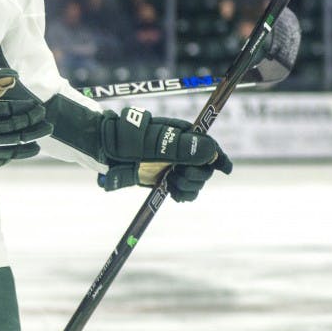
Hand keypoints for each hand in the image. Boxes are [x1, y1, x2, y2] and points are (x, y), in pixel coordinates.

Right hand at [0, 66, 53, 166]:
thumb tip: (14, 75)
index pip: (14, 111)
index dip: (29, 109)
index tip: (38, 106)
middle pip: (16, 130)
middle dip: (34, 126)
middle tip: (47, 123)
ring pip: (10, 147)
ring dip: (27, 144)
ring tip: (40, 142)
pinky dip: (11, 156)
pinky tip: (20, 153)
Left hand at [96, 107, 231, 198]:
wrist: (107, 152)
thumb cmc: (128, 141)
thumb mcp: (155, 143)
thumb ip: (182, 148)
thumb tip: (210, 151)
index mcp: (184, 135)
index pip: (209, 146)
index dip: (219, 157)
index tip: (225, 169)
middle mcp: (182, 150)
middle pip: (206, 168)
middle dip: (196, 175)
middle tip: (178, 175)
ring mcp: (174, 166)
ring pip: (196, 182)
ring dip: (188, 187)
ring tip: (170, 183)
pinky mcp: (166, 179)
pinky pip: (185, 191)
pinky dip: (182, 195)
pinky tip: (171, 192)